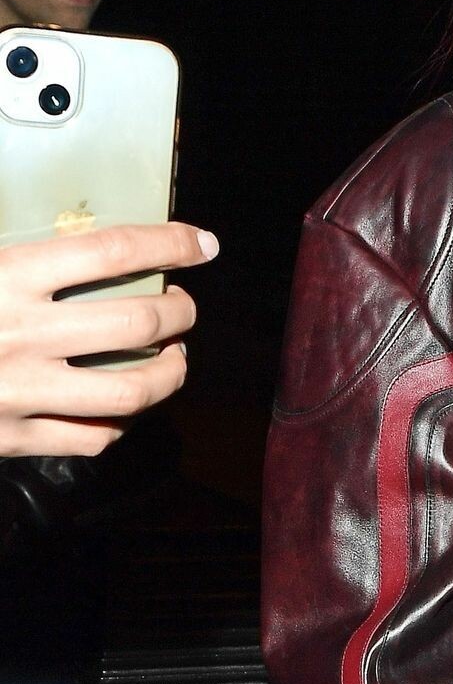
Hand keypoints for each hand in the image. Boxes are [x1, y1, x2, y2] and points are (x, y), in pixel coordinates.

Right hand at [0, 222, 217, 457]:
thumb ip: (25, 255)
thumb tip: (90, 246)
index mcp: (8, 276)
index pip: (113, 251)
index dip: (171, 244)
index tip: (202, 245)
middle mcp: (21, 334)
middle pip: (137, 322)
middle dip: (179, 312)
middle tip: (182, 306)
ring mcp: (19, 392)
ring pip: (131, 391)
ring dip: (170, 374)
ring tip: (174, 358)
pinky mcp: (12, 438)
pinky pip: (93, 436)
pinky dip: (123, 422)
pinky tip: (125, 405)